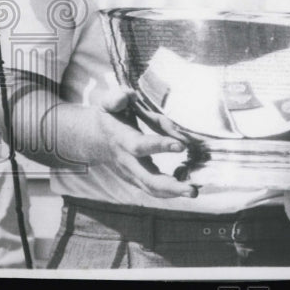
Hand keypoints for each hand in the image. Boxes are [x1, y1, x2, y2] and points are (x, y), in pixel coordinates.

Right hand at [51, 88, 196, 198]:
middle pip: (148, 179)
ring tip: (194, 192)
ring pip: (152, 189)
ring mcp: (132, 174)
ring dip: (174, 193)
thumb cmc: (109, 117)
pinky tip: (190, 186)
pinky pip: (155, 189)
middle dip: (171, 186)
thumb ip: (117, 99)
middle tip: (192, 190)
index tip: (181, 145)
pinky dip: (172, 191)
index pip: (141, 146)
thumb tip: (128, 96)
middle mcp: (127, 162)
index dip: (160, 146)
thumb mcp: (109, 103)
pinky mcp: (138, 180)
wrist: (95, 139)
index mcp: (123, 141)